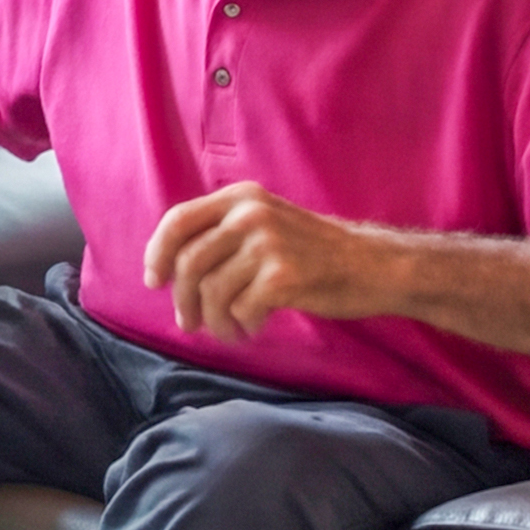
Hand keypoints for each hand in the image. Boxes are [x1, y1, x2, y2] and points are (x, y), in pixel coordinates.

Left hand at [143, 183, 386, 342]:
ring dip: (214, 321)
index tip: (155, 282)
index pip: (178, 221)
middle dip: (183, 300)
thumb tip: (166, 270)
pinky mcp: (283, 276)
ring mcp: (268, 244)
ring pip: (212, 293)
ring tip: (228, 330)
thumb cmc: (312, 252)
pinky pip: (239, 310)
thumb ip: (220, 235)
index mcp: (241, 198)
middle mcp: (251, 214)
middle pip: (189, 264)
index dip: (158, 254)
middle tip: (189, 323)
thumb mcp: (265, 224)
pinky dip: (242, 326)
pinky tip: (254, 327)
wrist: (374, 265)